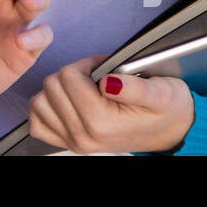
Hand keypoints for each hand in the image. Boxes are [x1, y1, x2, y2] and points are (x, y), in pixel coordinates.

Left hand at [27, 54, 193, 153]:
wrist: (169, 132)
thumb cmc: (165, 110)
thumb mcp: (161, 92)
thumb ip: (135, 87)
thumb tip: (110, 81)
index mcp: (101, 122)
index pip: (68, 76)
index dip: (87, 64)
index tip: (104, 68)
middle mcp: (83, 136)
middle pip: (52, 85)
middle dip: (73, 74)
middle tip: (96, 78)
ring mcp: (74, 141)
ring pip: (40, 101)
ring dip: (58, 89)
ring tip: (83, 89)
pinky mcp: (67, 142)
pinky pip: (37, 122)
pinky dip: (46, 107)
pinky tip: (66, 101)